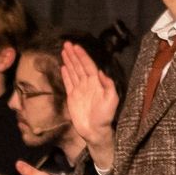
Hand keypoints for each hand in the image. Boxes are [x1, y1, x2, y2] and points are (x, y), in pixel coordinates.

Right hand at [61, 42, 119, 163]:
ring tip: (64, 51)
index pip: (88, 66)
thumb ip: (108, 85)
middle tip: (67, 44)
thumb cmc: (105, 116)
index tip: (76, 46)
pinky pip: (68, 82)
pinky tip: (63, 66)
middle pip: (79, 66)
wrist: (95, 130)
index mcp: (96, 83)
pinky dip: (66, 74)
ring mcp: (79, 89)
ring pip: (73, 71)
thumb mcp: (112, 100)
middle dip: (73, 55)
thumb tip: (101, 71)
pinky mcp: (72, 96)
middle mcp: (87, 84)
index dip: (82, 56)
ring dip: (69, 61)